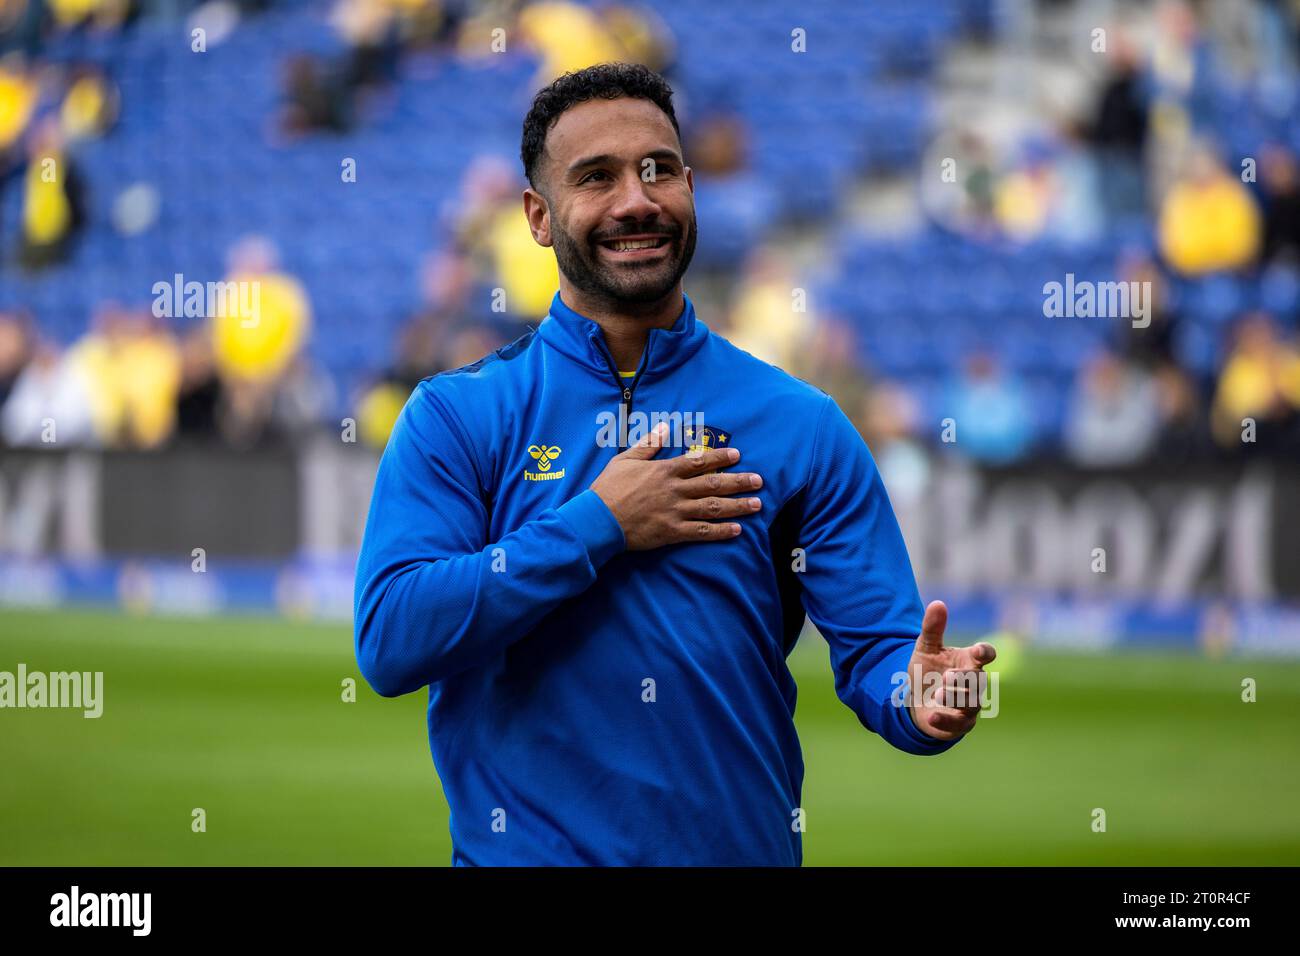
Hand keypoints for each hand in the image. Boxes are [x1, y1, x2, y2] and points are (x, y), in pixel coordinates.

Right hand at [590, 422, 763, 550]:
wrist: (598, 519)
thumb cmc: (609, 488)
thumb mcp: (626, 459)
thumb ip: (648, 444)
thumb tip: (663, 427)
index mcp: (665, 470)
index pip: (699, 461)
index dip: (720, 458)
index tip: (738, 455)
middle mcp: (675, 490)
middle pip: (713, 484)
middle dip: (738, 482)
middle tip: (758, 481)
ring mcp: (675, 512)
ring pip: (713, 508)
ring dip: (737, 505)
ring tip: (756, 504)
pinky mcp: (672, 532)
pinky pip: (701, 531)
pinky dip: (720, 531)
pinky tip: (737, 529)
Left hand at [905, 600, 995, 740]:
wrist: (914, 699)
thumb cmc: (926, 670)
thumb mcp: (925, 647)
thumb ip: (932, 628)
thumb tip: (937, 603)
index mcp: (968, 660)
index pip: (985, 654)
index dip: (984, 652)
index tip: (977, 651)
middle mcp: (973, 682)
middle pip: (978, 680)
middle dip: (964, 678)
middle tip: (947, 676)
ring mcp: (968, 704)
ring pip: (972, 703)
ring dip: (956, 698)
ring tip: (938, 693)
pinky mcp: (960, 724)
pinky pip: (958, 725)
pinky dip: (945, 720)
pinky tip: (932, 716)